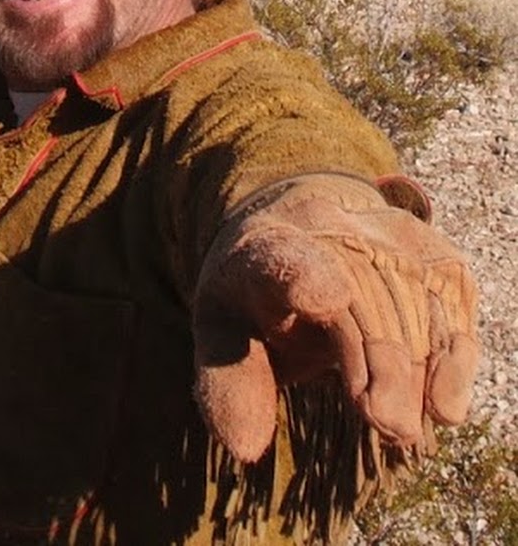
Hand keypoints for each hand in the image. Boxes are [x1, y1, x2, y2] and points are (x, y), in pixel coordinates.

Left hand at [192, 174, 478, 462]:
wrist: (297, 228)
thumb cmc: (254, 297)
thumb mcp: (221, 334)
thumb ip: (228, 384)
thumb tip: (247, 448)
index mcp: (256, 249)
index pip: (277, 256)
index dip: (301, 273)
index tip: (325, 296)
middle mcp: (318, 225)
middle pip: (360, 287)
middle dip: (378, 358)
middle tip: (387, 425)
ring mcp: (373, 227)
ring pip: (410, 292)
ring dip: (414, 367)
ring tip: (402, 428)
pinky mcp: (421, 241)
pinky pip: (448, 292)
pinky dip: (452, 353)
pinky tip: (443, 406)